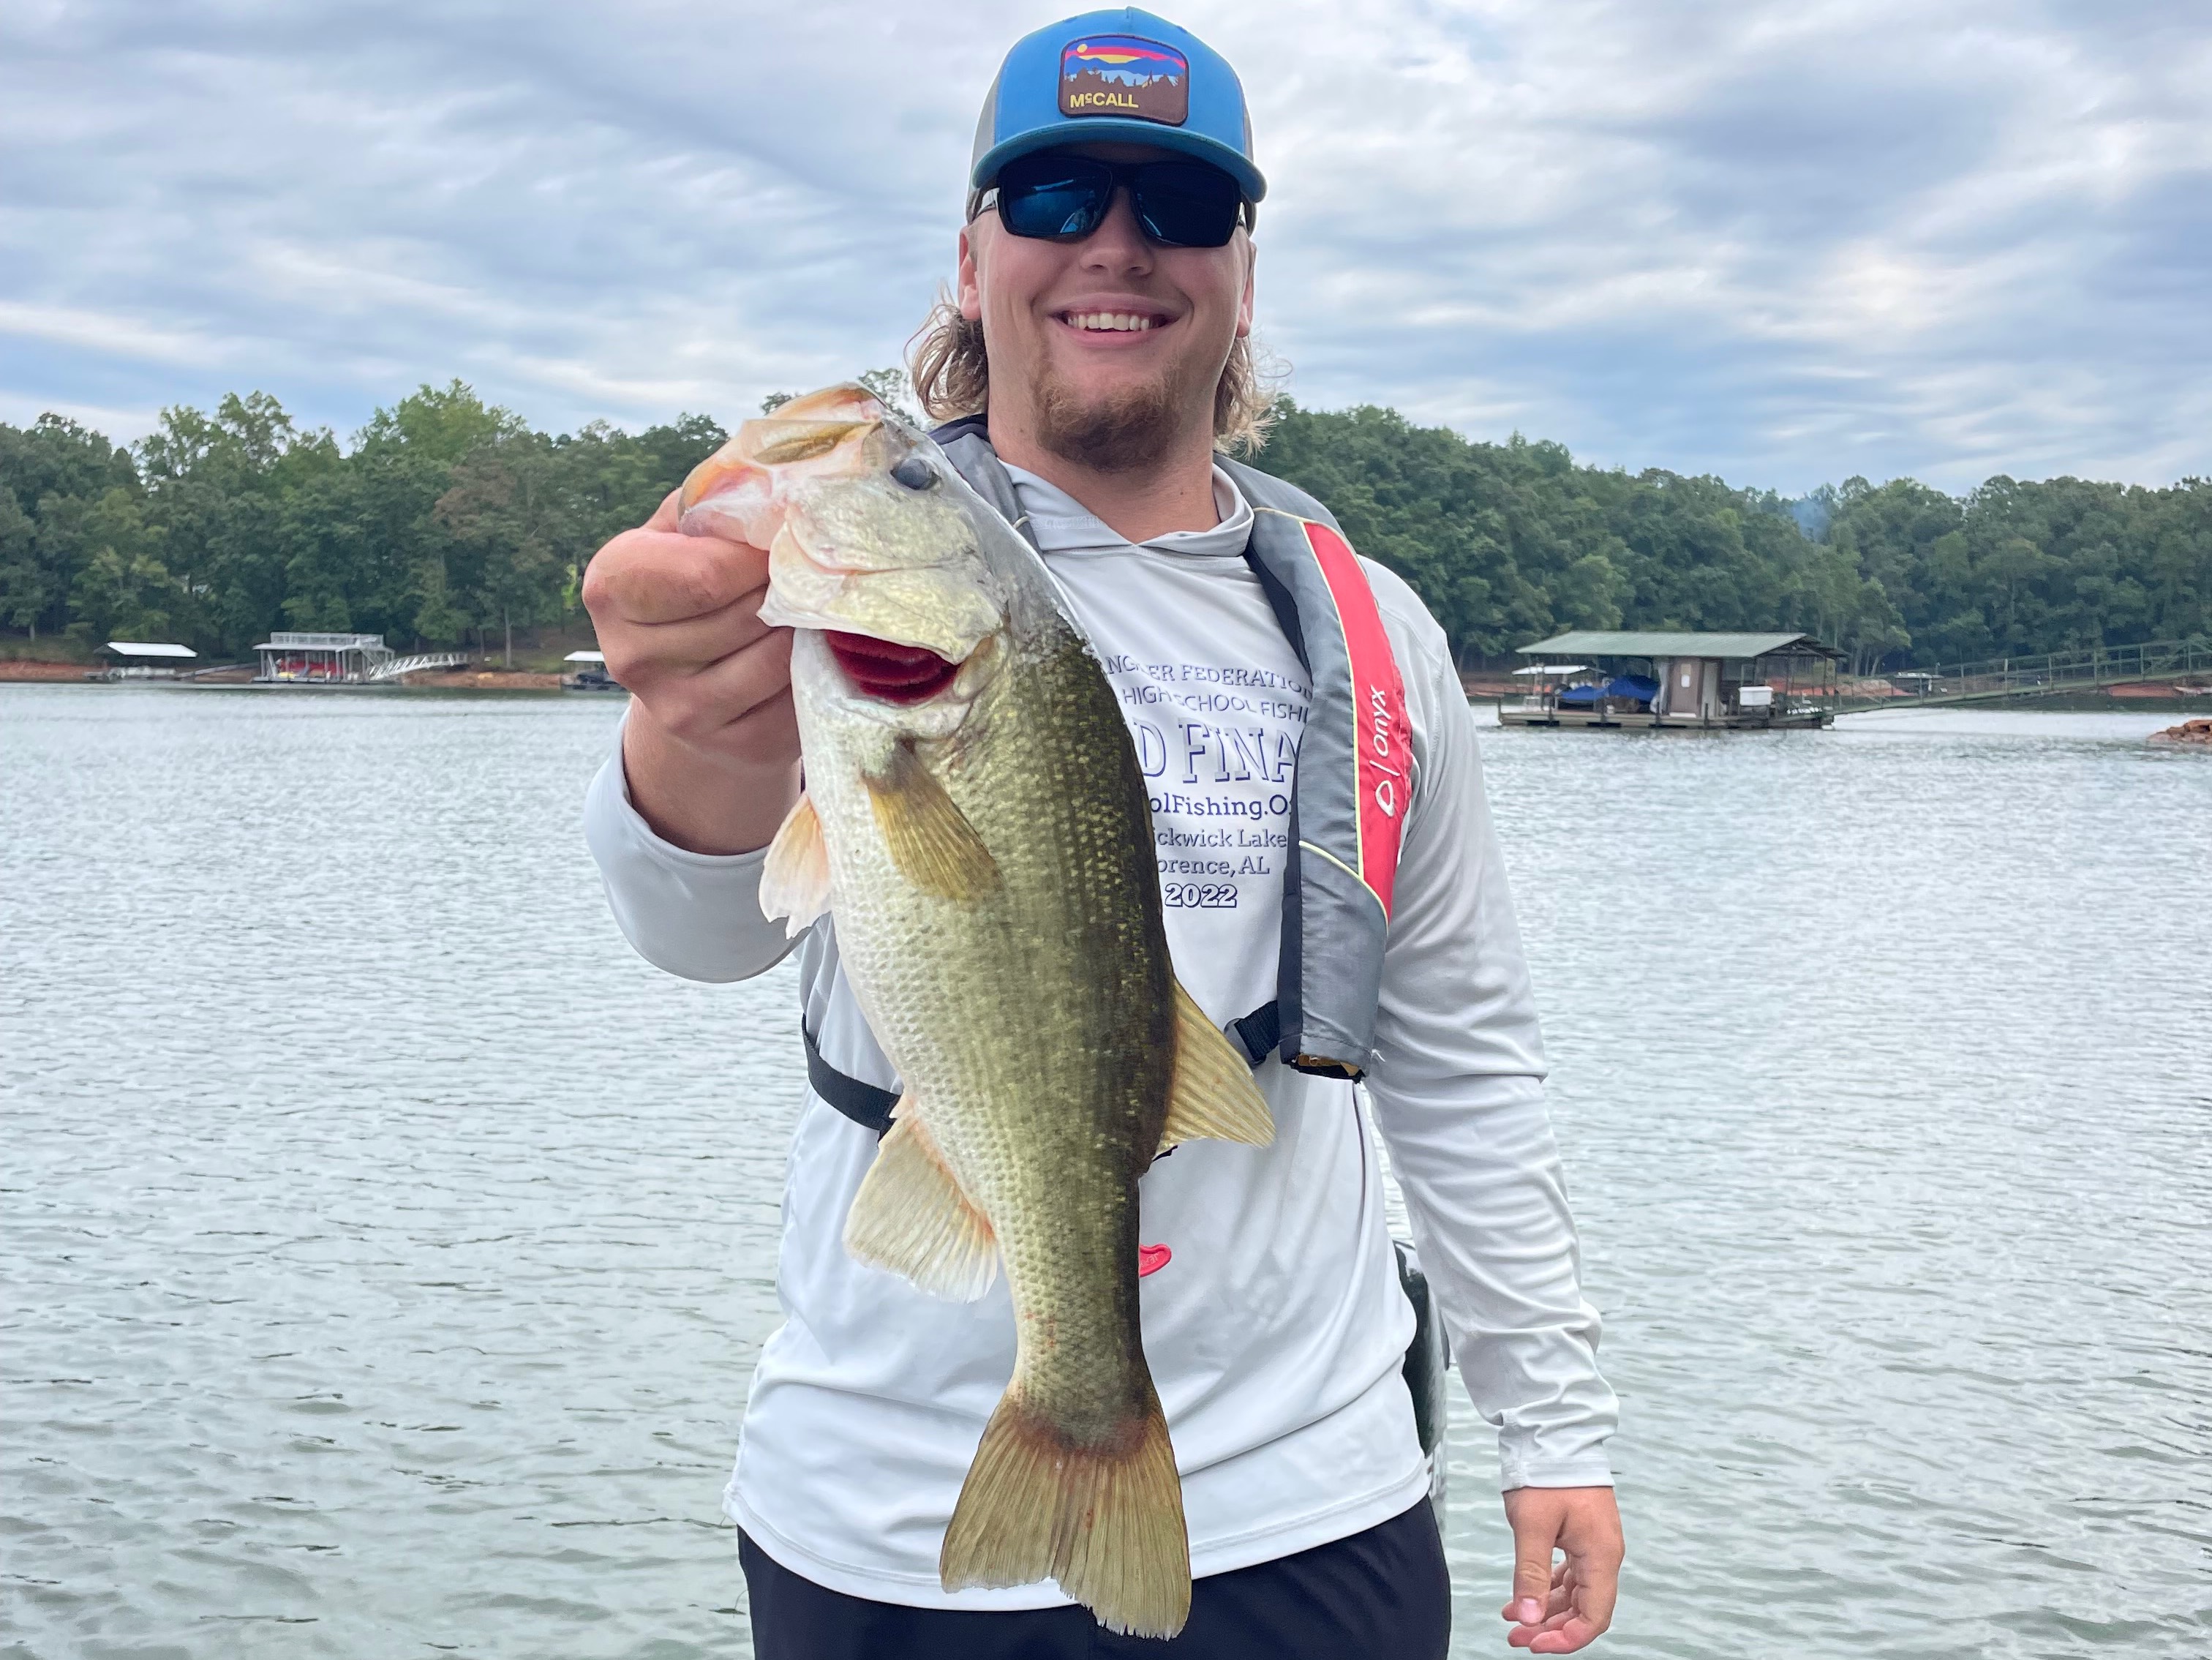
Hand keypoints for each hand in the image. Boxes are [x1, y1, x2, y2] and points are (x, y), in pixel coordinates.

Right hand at [581, 489, 800, 853]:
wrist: (694, 683)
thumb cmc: (697, 582)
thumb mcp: (688, 530)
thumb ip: (719, 498)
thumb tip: (787, 472)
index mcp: (612, 587)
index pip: (703, 574)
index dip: (758, 554)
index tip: (782, 538)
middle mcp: (631, 657)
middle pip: (747, 613)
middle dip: (790, 584)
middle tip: (814, 567)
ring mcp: (682, 711)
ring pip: (777, 655)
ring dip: (809, 624)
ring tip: (814, 602)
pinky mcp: (736, 747)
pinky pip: (799, 696)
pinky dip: (819, 665)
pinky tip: (815, 647)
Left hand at [1501, 1485, 1622, 1651]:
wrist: (1553, 1431)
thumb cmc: (1546, 1471)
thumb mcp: (1532, 1525)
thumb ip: (1530, 1574)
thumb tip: (1527, 1618)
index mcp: (1601, 1556)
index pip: (1594, 1617)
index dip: (1566, 1638)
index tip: (1532, 1643)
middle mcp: (1603, 1555)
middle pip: (1585, 1609)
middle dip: (1551, 1628)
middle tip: (1516, 1637)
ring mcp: (1592, 1544)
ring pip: (1574, 1593)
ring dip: (1545, 1610)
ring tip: (1511, 1619)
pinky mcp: (1579, 1535)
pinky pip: (1567, 1574)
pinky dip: (1545, 1588)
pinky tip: (1520, 1596)